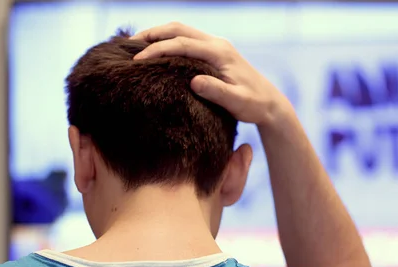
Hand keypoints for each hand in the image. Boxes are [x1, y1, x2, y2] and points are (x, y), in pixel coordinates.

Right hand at [131, 22, 293, 126]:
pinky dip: (168, 41)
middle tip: (128, 45)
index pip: (182, 44)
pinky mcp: (214, 53)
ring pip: (182, 31)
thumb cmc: (254, 105)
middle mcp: (217, 44)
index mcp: (220, 53)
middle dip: (152, 34)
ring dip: (158, 35)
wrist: (270, 104)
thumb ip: (217, 92)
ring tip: (135, 46)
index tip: (137, 61)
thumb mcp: (237, 102)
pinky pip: (187, 40)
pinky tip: (155, 52)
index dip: (158, 50)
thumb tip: (194, 82)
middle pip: (178, 29)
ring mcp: (216, 46)